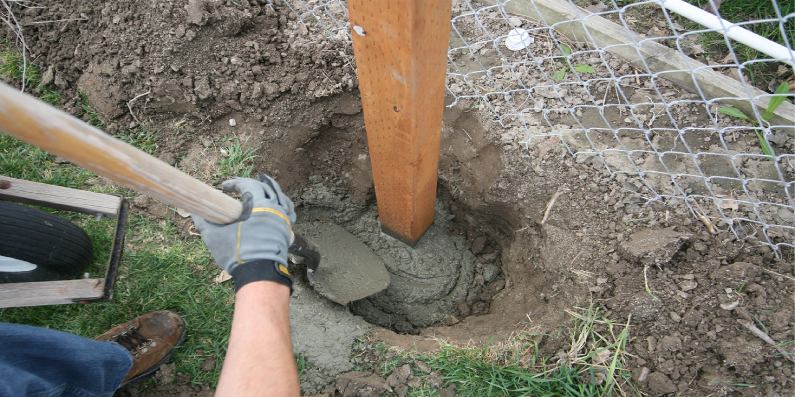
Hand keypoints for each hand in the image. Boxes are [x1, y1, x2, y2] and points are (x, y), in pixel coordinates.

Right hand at [192, 175, 295, 291]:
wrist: (258, 273)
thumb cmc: (237, 254)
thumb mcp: (215, 237)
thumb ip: (204, 222)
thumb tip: (194, 211)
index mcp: (259, 206)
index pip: (249, 185)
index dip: (236, 183)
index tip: (224, 186)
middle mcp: (274, 209)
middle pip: (266, 188)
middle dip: (251, 184)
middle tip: (238, 187)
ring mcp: (283, 219)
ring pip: (280, 197)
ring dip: (270, 190)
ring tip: (262, 186)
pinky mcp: (287, 230)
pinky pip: (288, 211)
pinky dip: (282, 204)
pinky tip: (276, 204)